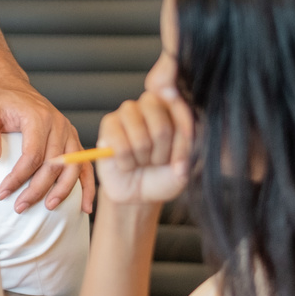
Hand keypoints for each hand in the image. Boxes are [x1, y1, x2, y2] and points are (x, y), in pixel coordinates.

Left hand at [0, 79, 94, 213]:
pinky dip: (86, 185)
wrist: (10, 86)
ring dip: (63, 191)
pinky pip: (83, 164)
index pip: (32, 155)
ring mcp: (68, 131)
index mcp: (37, 117)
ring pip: (72, 167)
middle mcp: (58, 124)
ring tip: (49, 208)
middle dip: (38, 190)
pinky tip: (85, 205)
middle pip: (54, 164)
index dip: (18, 178)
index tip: (3, 193)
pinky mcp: (71, 138)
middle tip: (20, 207)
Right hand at [94, 88, 193, 204]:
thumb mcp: (182, 170)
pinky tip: (126, 163)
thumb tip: (179, 161)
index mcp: (173, 109)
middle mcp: (150, 105)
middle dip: (162, 153)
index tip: (179, 161)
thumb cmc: (161, 175)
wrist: (138, 191)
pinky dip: (127, 162)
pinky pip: (121, 146)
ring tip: (141, 161)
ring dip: (143, 158)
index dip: (183, 138)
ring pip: (140, 137)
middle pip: (161, 127)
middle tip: (158, 160)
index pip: (182, 113)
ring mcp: (127, 112)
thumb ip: (186, 157)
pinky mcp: (108, 123)